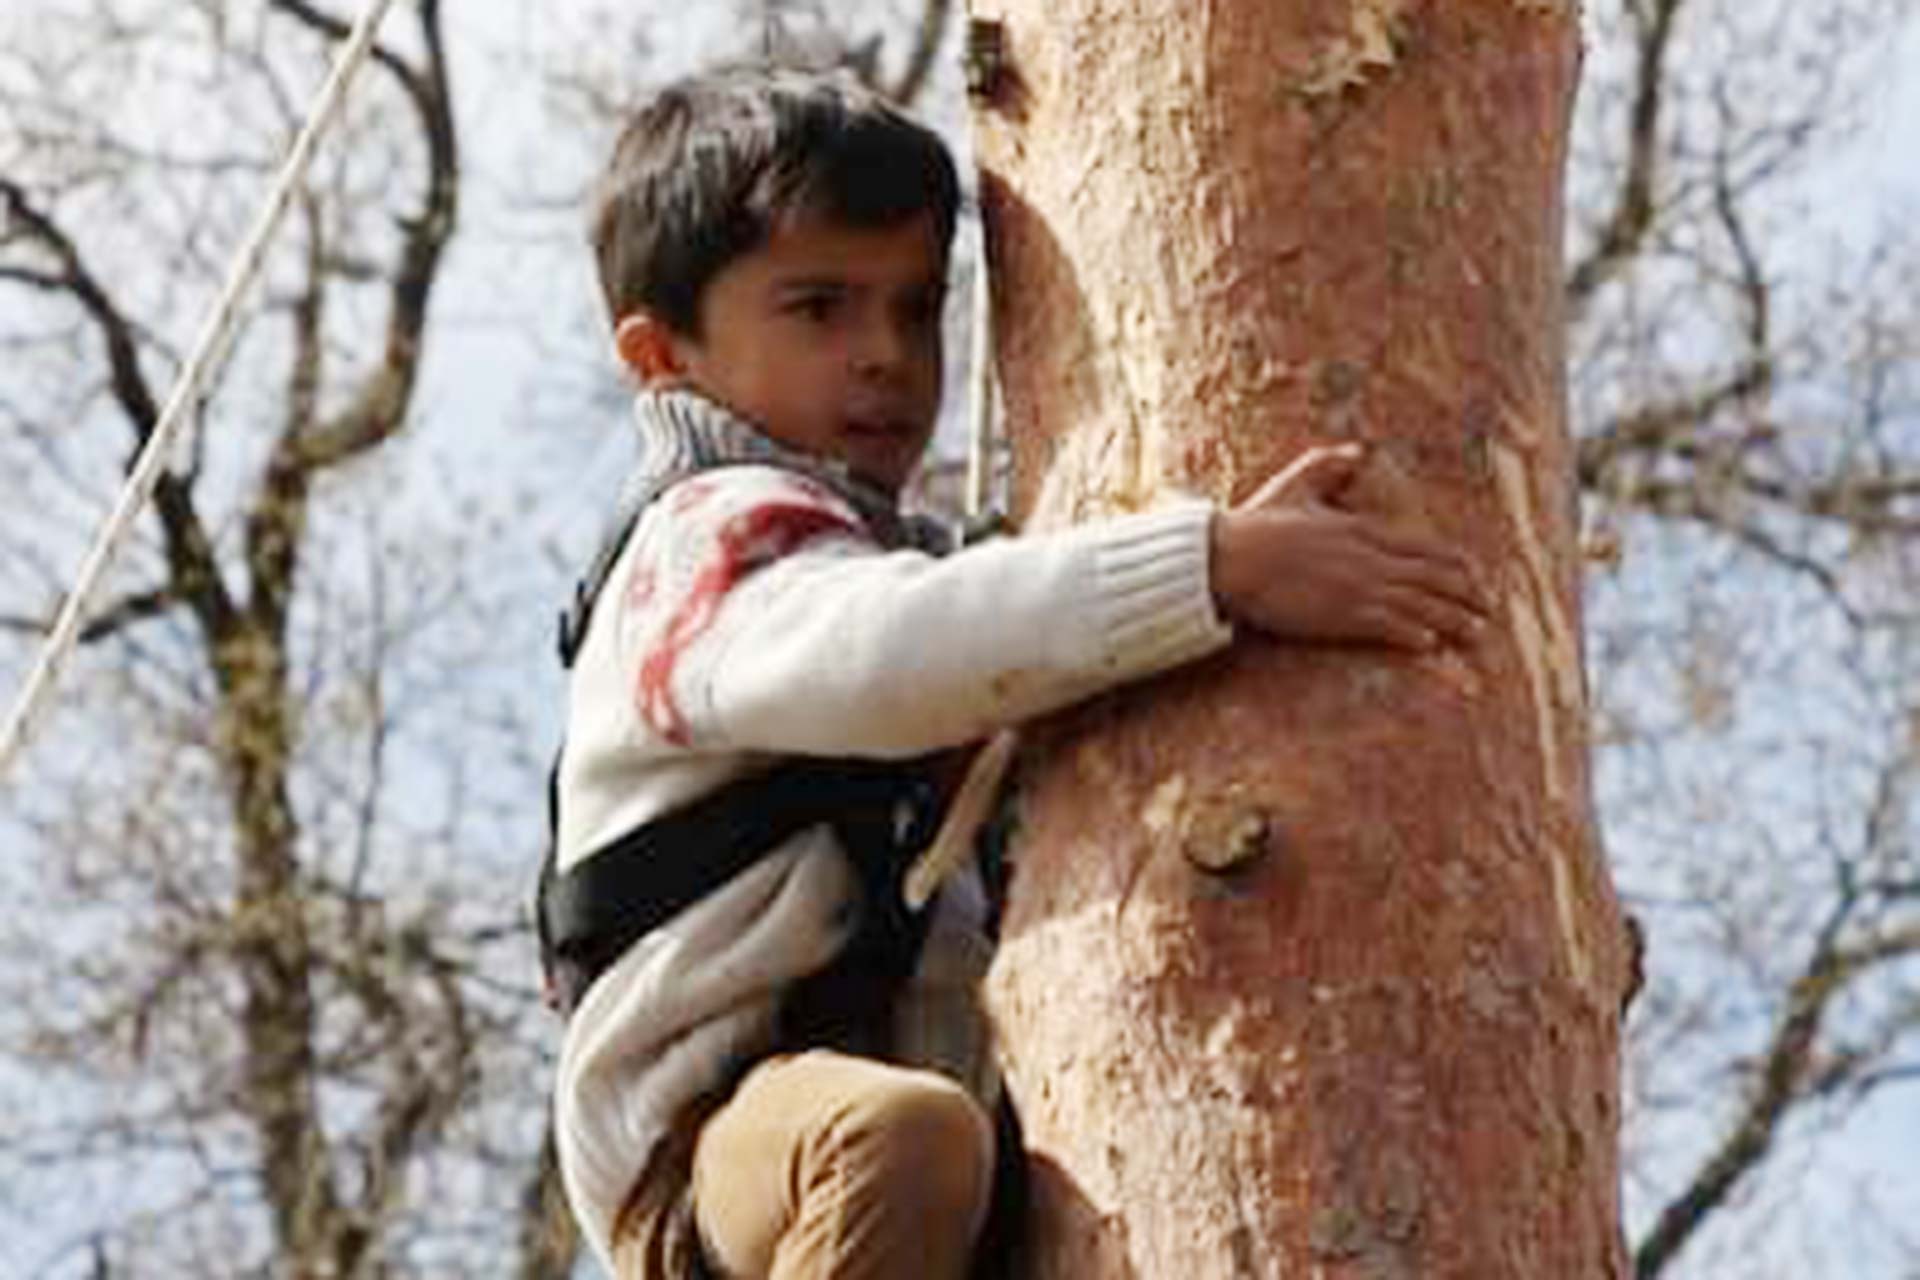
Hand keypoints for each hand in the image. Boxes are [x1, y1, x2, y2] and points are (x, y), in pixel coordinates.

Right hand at [1210, 443, 1489, 650]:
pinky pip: (1386, 627)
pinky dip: (1412, 634)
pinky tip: (1431, 644)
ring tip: (1475, 632)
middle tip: (1488, 608)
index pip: (1421, 546)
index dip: (1452, 562)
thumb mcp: (1296, 483)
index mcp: (1361, 528)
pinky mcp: (1338, 615)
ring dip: (1450, 619)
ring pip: (1418, 604)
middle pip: (1430, 576)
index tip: (1474, 573)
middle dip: (1464, 593)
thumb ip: (1330, 464)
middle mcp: (1367, 557)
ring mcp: (1356, 588)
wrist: (1228, 559)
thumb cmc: (1257, 524)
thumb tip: (1359, 450)